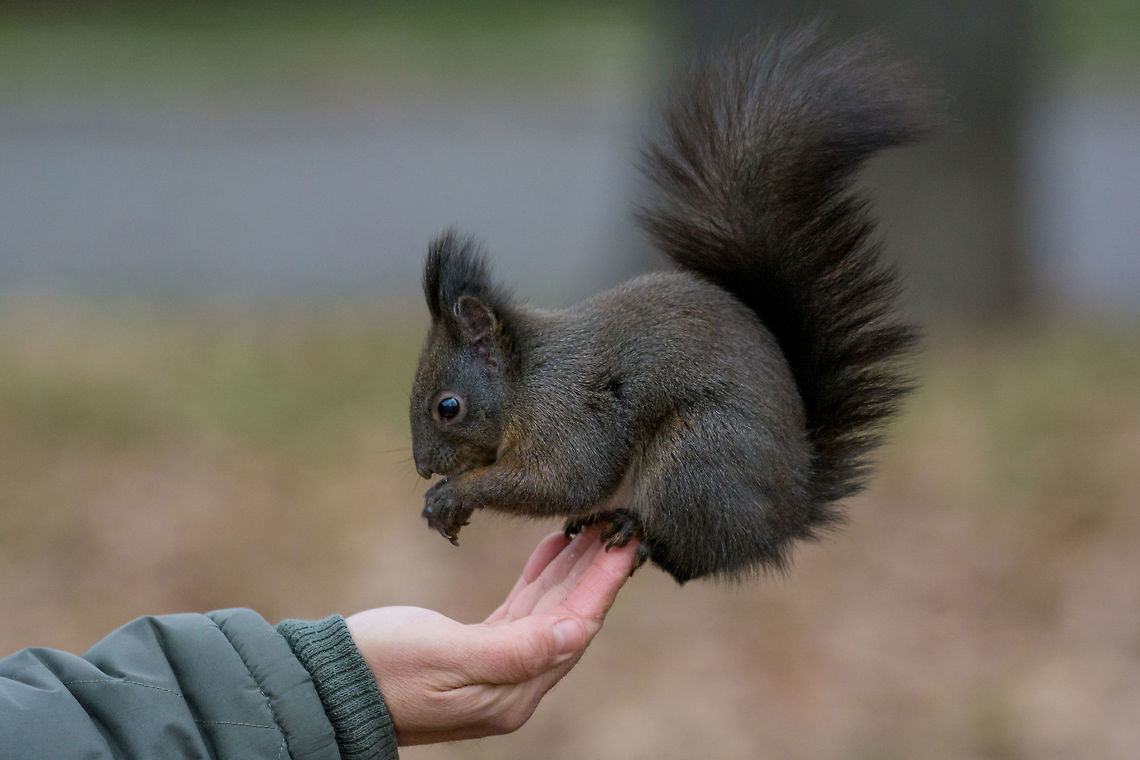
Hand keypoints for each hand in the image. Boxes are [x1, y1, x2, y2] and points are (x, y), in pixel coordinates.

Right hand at [346, 526, 638, 744]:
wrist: (328, 684)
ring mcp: (495, 670)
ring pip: (548, 611)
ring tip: (594, 528)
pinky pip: (522, 612)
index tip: (627, 543)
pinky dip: (539, 579)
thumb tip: (578, 633)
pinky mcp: (475, 650)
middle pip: (568, 618)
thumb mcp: (445, 655)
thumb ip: (515, 649)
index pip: (574, 629)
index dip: (602, 584)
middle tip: (620, 524)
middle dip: (595, 571)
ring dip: (571, 570)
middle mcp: (512, 685)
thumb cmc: (380, 667)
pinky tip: (553, 550)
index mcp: (512, 691)